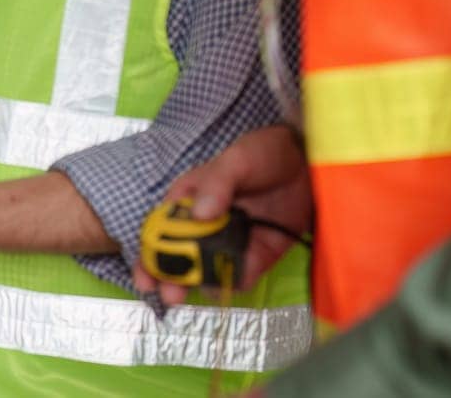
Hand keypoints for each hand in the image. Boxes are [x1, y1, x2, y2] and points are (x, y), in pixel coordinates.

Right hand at [134, 125, 311, 305]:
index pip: (160, 231)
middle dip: (172, 280)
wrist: (305, 163)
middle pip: (180, 258)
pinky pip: (242, 275)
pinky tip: (237, 281)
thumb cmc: (261, 153)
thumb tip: (200, 215)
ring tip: (206, 290)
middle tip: (172, 297)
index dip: (149, 255)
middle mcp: (203, 226)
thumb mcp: (236, 160)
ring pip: (209, 271)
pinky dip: (237, 282)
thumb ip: (218, 184)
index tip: (145, 279)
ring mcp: (230, 243)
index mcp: (188, 201)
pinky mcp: (256, 255)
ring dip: (204, 284)